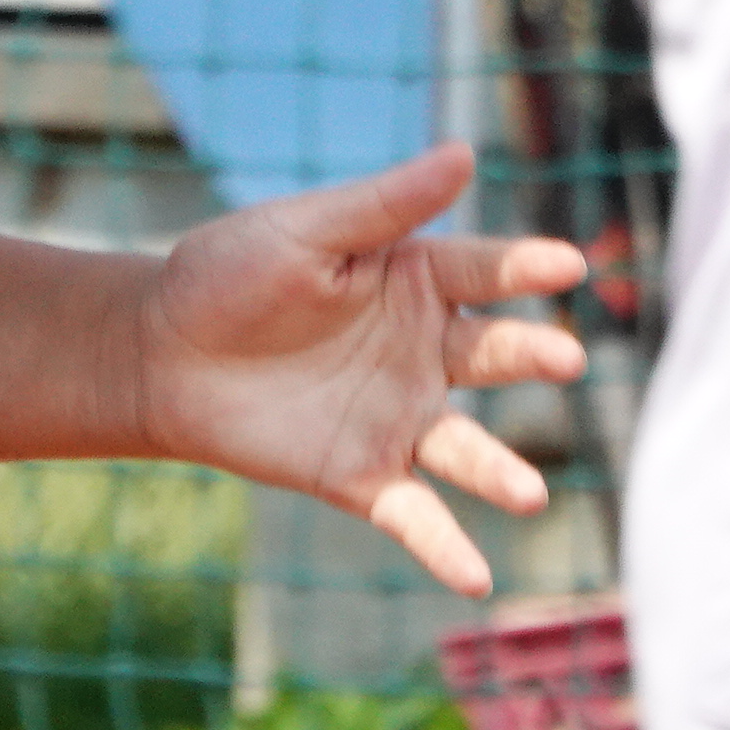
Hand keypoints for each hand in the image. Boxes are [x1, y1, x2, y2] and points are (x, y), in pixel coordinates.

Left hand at [134, 144, 586, 596]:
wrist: (161, 354)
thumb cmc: (229, 274)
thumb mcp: (304, 231)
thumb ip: (384, 205)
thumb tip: (466, 152)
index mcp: (415, 279)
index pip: (484, 270)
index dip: (524, 266)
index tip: (567, 265)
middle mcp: (423, 350)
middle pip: (493, 355)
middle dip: (532, 356)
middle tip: (566, 359)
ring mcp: (399, 417)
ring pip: (466, 447)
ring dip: (500, 472)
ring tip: (531, 493)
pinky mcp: (363, 475)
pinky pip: (415, 515)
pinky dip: (445, 546)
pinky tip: (476, 578)